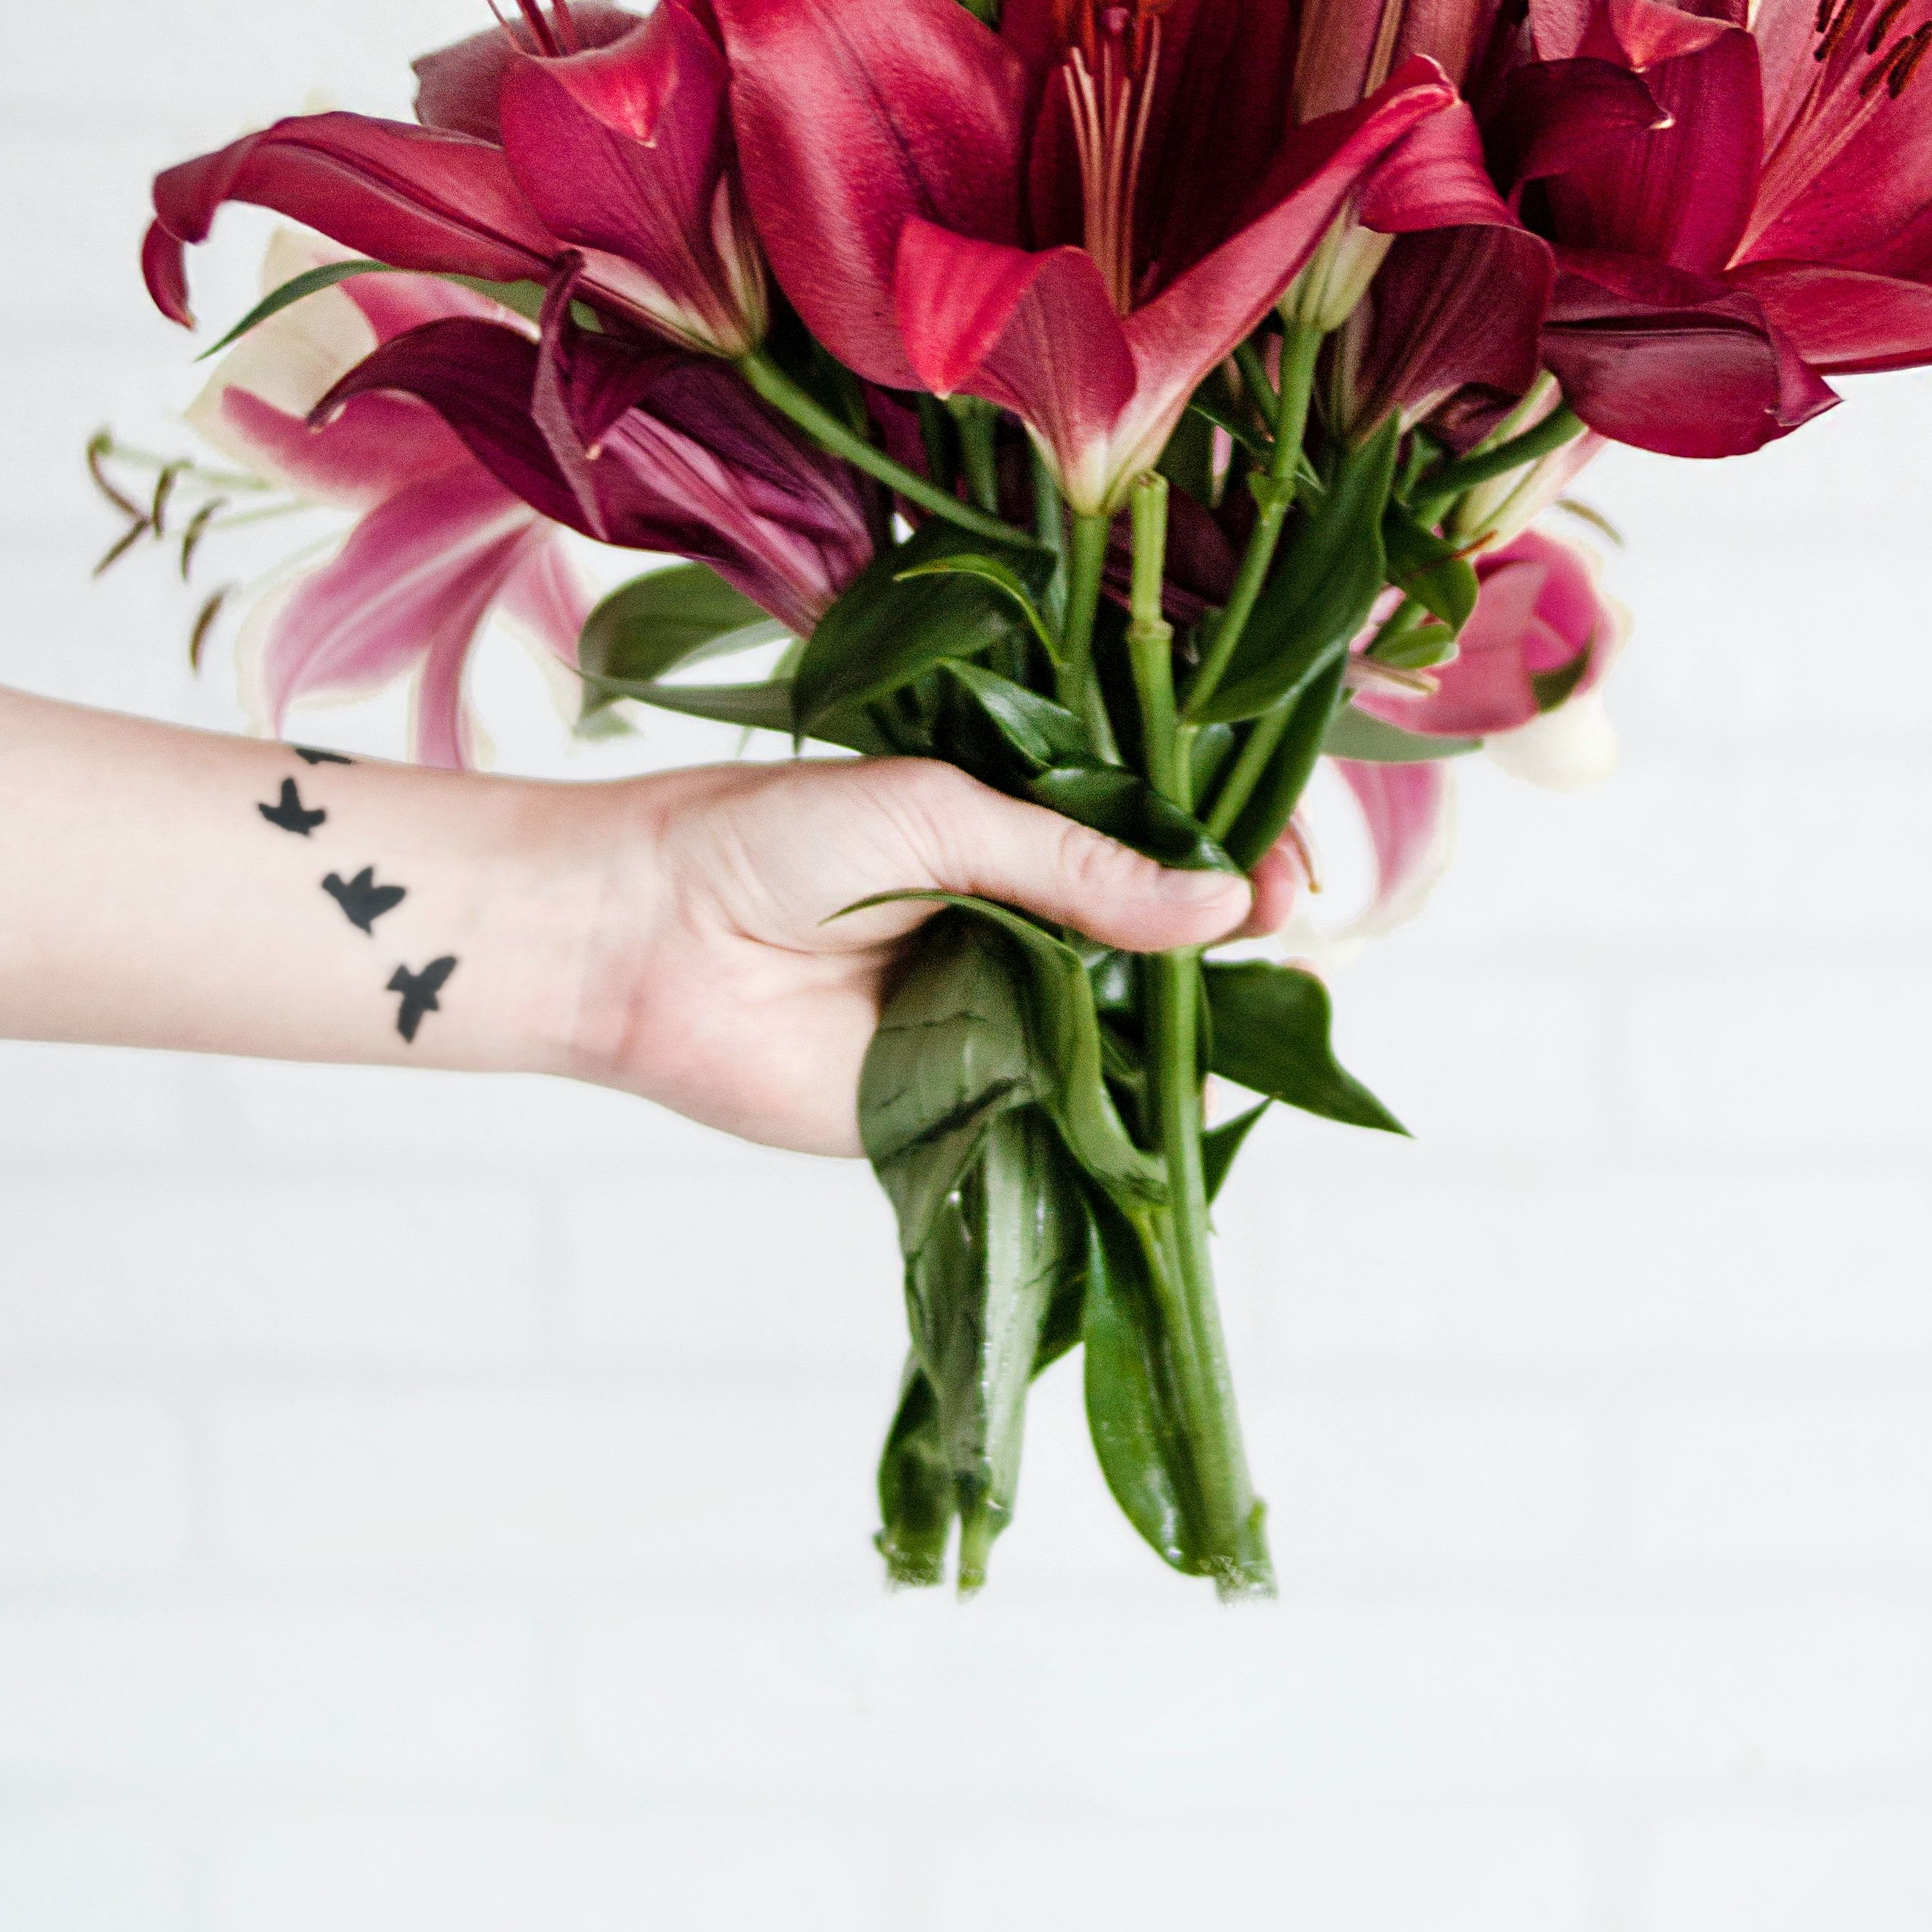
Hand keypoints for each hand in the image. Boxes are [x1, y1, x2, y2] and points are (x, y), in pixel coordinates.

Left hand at [576, 755, 1304, 1155]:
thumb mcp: (940, 813)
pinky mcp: (968, 1105)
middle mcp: (1025, 921)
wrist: (644, 939)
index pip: (1161, 833)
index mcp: (1019, 827)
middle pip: (1164, 934)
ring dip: (1196, 1027)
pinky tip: (1183, 1106)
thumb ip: (1077, 863)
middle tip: (1287, 921)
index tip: (1284, 861)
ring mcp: (1003, 1015)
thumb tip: (1221, 905)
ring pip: (1132, 1028)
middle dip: (1234, 931)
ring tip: (1258, 1015)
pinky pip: (1069, 1116)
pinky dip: (1128, 1118)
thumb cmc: (771, 841)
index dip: (1233, 846)